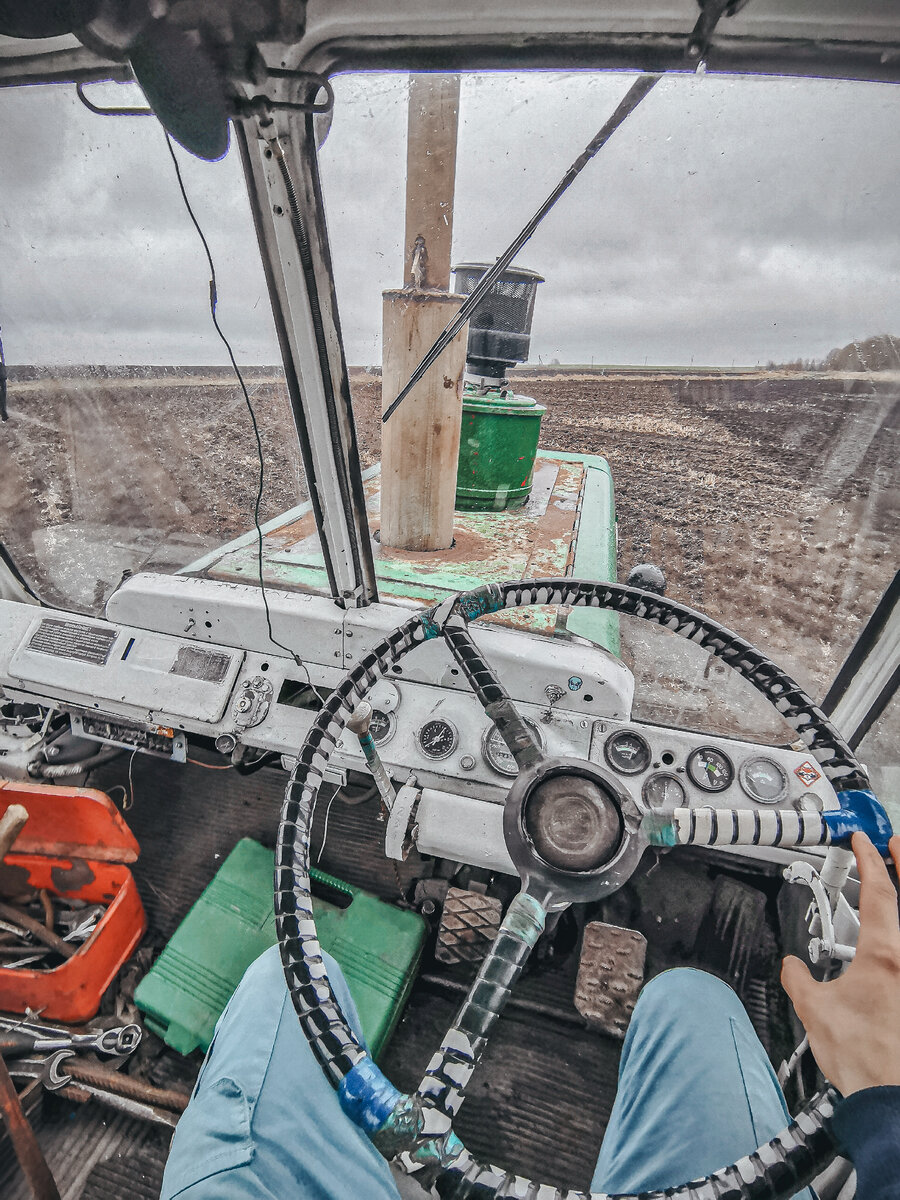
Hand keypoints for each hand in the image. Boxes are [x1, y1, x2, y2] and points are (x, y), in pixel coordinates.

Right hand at [781, 832, 899, 1096]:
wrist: (893, 1102)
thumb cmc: (865, 1060)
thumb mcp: (816, 1011)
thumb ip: (800, 979)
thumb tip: (793, 968)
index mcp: (885, 955)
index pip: (879, 892)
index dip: (870, 859)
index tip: (864, 840)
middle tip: (898, 844)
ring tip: (896, 887)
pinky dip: (899, 944)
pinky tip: (892, 949)